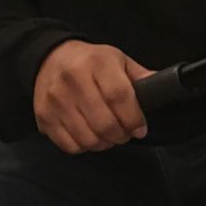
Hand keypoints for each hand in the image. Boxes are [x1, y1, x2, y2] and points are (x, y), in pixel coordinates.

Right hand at [32, 40, 152, 153]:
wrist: (50, 59)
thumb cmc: (91, 62)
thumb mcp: (118, 60)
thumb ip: (140, 76)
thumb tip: (162, 89)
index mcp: (97, 63)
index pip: (119, 96)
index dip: (133, 118)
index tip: (140, 128)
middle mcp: (73, 80)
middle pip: (104, 122)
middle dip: (121, 135)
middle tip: (125, 134)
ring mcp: (55, 100)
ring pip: (88, 138)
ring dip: (104, 143)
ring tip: (108, 135)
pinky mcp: (44, 117)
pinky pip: (70, 145)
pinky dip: (84, 146)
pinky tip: (90, 135)